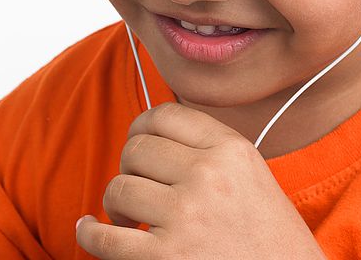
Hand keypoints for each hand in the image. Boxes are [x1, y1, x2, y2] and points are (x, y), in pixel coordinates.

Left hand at [76, 102, 326, 259]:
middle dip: (130, 168)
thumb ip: (211, 152)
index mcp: (232, 150)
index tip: (139, 143)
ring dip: (117, 204)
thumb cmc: (271, 239)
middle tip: (140, 188)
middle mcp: (208, 175)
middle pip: (137, 148)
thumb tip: (151, 136)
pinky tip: (91, 229)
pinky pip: (104, 237)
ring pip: (118, 188)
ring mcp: (185, 216)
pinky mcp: (165, 258)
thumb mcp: (253, 177)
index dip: (142, 127)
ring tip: (131, 219)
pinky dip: (89, 233)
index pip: (166, 115)